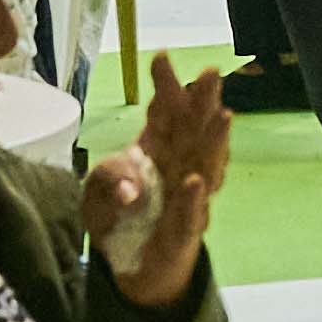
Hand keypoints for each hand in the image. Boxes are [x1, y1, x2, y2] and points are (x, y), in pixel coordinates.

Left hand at [86, 56, 235, 306]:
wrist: (132, 263)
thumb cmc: (120, 214)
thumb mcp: (98, 190)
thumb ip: (108, 178)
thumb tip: (128, 188)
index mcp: (159, 146)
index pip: (164, 111)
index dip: (166, 86)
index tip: (161, 57)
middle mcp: (180, 165)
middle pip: (194, 129)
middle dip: (203, 101)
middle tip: (210, 73)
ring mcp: (187, 197)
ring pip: (205, 165)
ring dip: (214, 142)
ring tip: (223, 115)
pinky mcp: (184, 231)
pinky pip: (190, 214)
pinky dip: (193, 200)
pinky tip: (195, 182)